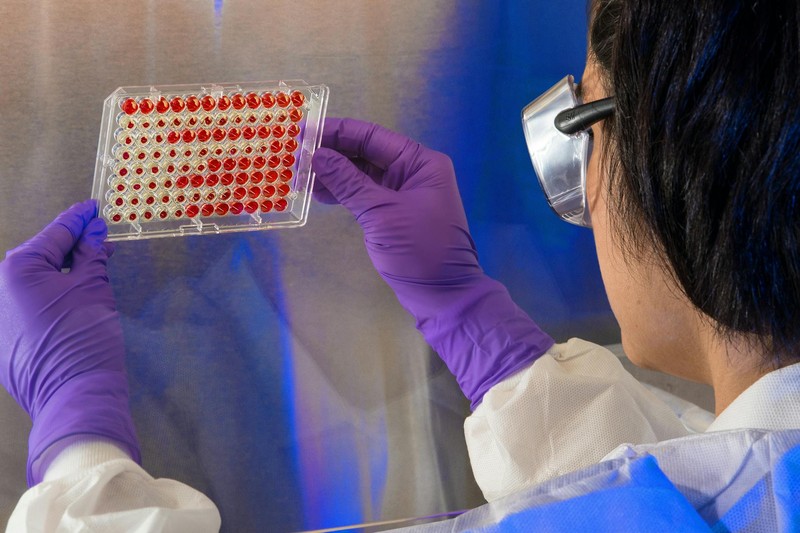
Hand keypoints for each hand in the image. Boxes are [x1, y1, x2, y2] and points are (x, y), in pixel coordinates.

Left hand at [0, 200, 139, 484]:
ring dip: (60, 273)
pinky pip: (27, 307)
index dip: (78, 220)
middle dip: (69, 247)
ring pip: (32, 283)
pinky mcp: (4, 341)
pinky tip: (73, 299)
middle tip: (98, 241)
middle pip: (39, 257)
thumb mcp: (94, 288)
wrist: (72, 396)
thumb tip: (94, 231)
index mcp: (17, 269)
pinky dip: (50, 297)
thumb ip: (92, 255)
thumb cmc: (85, 336)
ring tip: (90, 268)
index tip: (93, 208)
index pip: (54, 234)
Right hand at [312, 118, 553, 407]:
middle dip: (331, 152)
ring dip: (333, 173)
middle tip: (294, 153)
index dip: (337, 132)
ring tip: (299, 173)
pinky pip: (364, 194)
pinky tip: (317, 192)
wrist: (443, 295)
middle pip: (366, 152)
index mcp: (420, 162)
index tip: (303, 130)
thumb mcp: (381, 213)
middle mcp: (412, 171)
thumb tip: (317, 155)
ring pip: (362, 174)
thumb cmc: (420, 250)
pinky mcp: (393, 213)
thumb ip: (348, 182)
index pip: (372, 137)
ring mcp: (403, 193)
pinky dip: (342, 192)